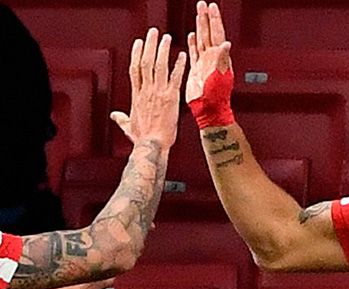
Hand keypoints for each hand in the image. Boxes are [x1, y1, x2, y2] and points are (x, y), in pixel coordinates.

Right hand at [110, 28, 185, 146]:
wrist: (152, 145)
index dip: (137, 54)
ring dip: (163, 50)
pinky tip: (183, 55)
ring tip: (166, 38)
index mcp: (136, 95)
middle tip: (153, 32)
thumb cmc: (142, 138)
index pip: (135, 69)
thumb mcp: (128, 126)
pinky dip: (179, 65)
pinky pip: (175, 78)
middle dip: (149, 45)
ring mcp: (158, 93)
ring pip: (159, 66)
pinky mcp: (171, 98)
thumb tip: (114, 116)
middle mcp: (146, 90)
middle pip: (145, 62)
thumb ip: (121, 118)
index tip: (139, 42)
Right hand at [186, 1, 232, 103]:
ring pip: (202, 39)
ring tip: (198, 13)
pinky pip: (194, 52)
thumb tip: (227, 43)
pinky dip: (193, 42)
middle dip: (206, 17)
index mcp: (219, 58)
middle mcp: (212, 58)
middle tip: (202, 4)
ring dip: (200, 26)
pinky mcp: (196, 69)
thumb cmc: (217, 96)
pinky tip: (192, 35)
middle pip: (209, 33)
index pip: (217, 33)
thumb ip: (223, 59)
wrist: (208, 110)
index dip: (214, 20)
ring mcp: (205, 63)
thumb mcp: (221, 76)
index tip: (212, 7)